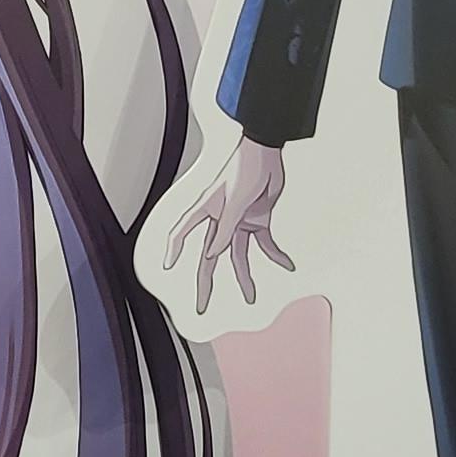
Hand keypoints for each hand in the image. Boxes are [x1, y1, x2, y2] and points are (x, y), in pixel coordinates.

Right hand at [162, 139, 293, 312]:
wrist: (269, 151)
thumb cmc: (246, 166)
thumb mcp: (235, 200)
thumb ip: (225, 228)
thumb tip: (212, 255)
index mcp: (207, 211)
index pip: (182, 233)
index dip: (173, 250)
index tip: (168, 266)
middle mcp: (220, 220)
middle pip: (211, 257)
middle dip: (207, 283)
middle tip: (202, 305)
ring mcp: (239, 221)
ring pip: (238, 256)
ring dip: (245, 276)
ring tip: (250, 297)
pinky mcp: (258, 220)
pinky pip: (265, 243)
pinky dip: (276, 254)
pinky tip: (287, 264)